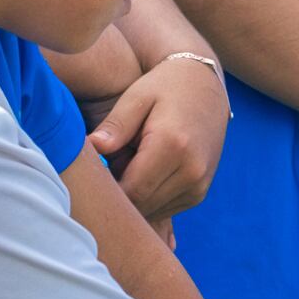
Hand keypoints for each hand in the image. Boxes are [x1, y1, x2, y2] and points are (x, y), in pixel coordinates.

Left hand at [91, 54, 229, 220]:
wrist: (207, 86)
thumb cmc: (166, 87)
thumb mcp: (136, 98)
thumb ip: (114, 126)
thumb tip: (92, 149)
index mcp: (173, 146)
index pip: (131, 191)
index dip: (107, 190)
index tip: (93, 175)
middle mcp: (191, 171)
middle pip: (141, 205)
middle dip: (119, 193)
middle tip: (110, 165)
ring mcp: (198, 185)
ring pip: (151, 212)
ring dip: (134, 197)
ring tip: (130, 164)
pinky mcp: (199, 193)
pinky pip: (164, 210)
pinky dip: (148, 198)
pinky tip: (144, 172)